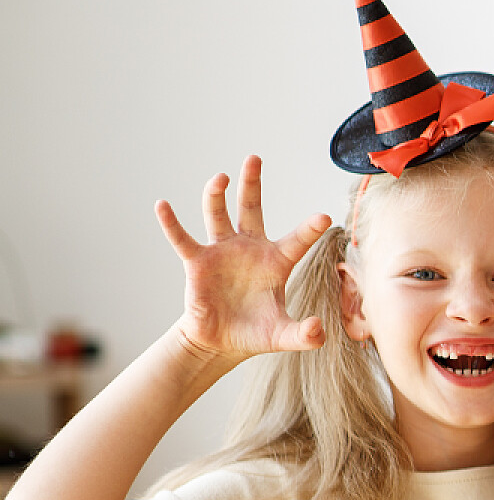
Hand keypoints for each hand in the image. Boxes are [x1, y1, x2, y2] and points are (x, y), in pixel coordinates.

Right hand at [155, 156, 329, 362]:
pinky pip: (182, 238)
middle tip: (254, 158)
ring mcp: (222, 251)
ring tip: (220, 178)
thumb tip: (319, 331)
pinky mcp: (197, 262)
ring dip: (216, 196)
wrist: (222, 341)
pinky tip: (162, 205)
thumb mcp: (284, 335)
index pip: (297, 241)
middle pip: (251, 209)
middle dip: (252, 184)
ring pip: (217, 215)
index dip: (309, 229)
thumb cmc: (256, 332)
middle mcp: (249, 249)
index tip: (324, 216)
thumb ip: (304, 334)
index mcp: (276, 262)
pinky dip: (172, 223)